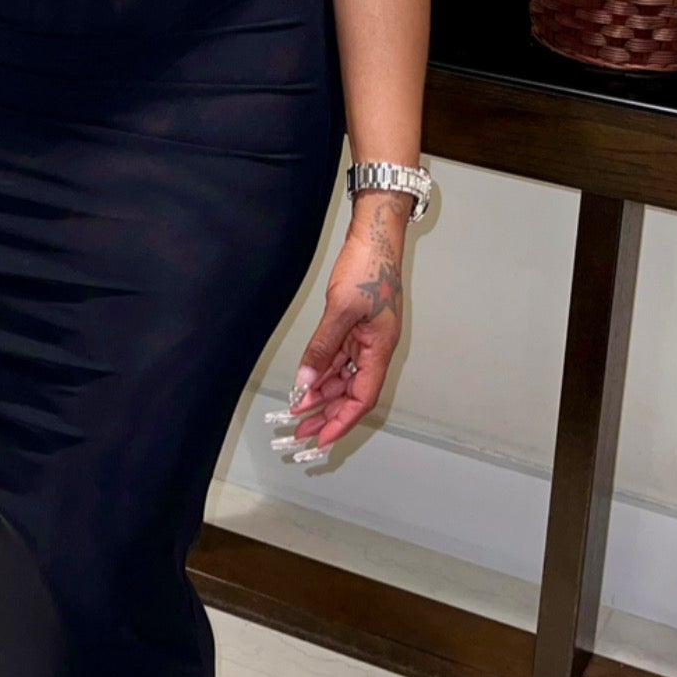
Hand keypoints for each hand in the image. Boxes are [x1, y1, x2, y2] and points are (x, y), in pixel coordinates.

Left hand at [268, 194, 408, 458]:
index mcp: (380, 349)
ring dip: (322, 395)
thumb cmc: (367, 268)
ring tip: (297, 412)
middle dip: (328, 414)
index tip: (322, 439)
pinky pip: (339, 359)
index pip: (362, 398)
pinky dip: (322, 373)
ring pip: (344, 377)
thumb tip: (306, 380)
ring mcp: (366, 339)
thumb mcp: (341, 309)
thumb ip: (323, 346)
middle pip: (352, 393)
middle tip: (301, 433)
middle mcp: (376, 349)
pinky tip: (305, 383)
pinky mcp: (356, 328)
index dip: (342, 421)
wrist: (375, 236)